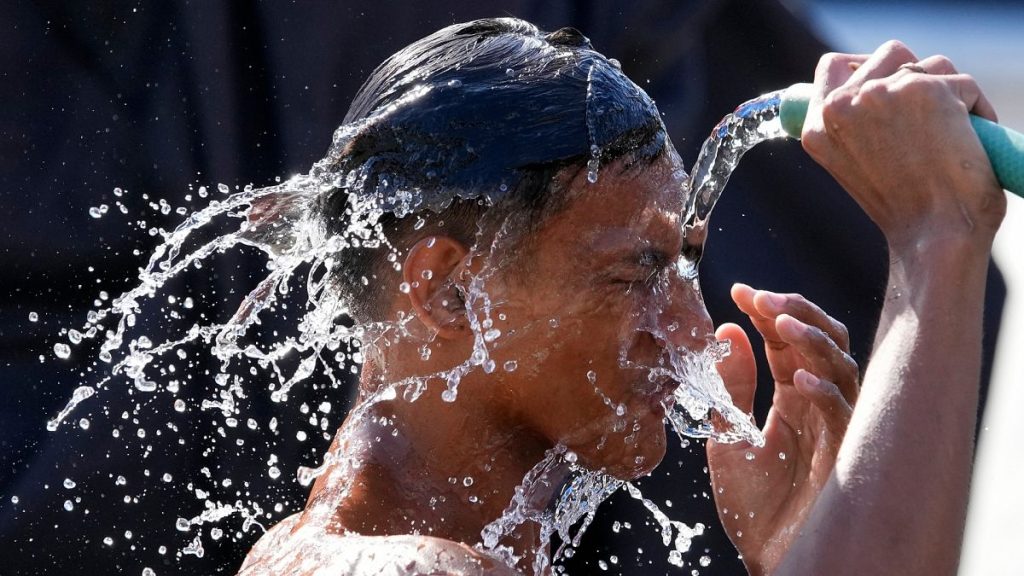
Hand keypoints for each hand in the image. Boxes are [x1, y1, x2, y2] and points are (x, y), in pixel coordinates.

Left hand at [706, 284, 857, 575]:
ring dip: (812, 340)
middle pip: (825, 341)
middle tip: (763, 297)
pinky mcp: (845, 455)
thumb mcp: (728, 436)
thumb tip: (727, 331)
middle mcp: (821, 406)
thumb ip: (731, 387)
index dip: (768, 313)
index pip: (787, 342)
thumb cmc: (755, 505)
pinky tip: (796, 377)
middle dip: (797, 312)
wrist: (770, 557)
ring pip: (842, 367)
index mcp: (793, 398)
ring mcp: (837, 427)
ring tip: (780, 322)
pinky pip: (845, 414)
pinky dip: (823, 391)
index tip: (739, 291)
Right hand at [801, 41, 1004, 250]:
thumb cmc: (905, 211)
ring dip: (949, 93)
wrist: (933, 235)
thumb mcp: (856, 166)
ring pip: (931, 64)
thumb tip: (873, 92)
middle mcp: (842, 105)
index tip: (889, 87)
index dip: (865, 69)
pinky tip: (972, 142)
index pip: (832, 67)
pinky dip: (978, 109)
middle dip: (916, 77)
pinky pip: (964, 82)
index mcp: (818, 128)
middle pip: (889, 54)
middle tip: (929, 115)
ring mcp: (882, 94)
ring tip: (951, 137)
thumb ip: (854, 128)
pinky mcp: (927, 90)